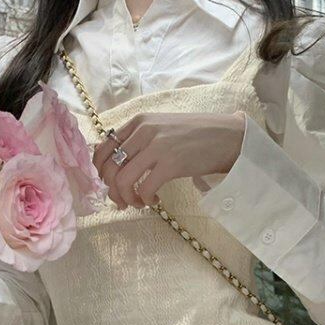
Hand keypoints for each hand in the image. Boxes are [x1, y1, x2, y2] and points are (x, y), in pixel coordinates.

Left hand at [94, 111, 244, 209]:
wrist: (225, 136)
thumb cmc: (193, 136)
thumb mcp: (160, 129)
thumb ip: (138, 140)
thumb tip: (117, 166)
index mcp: (138, 121)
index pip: (102, 148)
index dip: (99, 173)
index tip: (109, 186)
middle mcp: (143, 130)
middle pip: (109, 167)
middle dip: (112, 192)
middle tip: (122, 202)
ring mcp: (156, 146)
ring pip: (122, 181)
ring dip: (127, 199)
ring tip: (139, 203)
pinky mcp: (170, 163)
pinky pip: (144, 189)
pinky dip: (145, 200)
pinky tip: (155, 200)